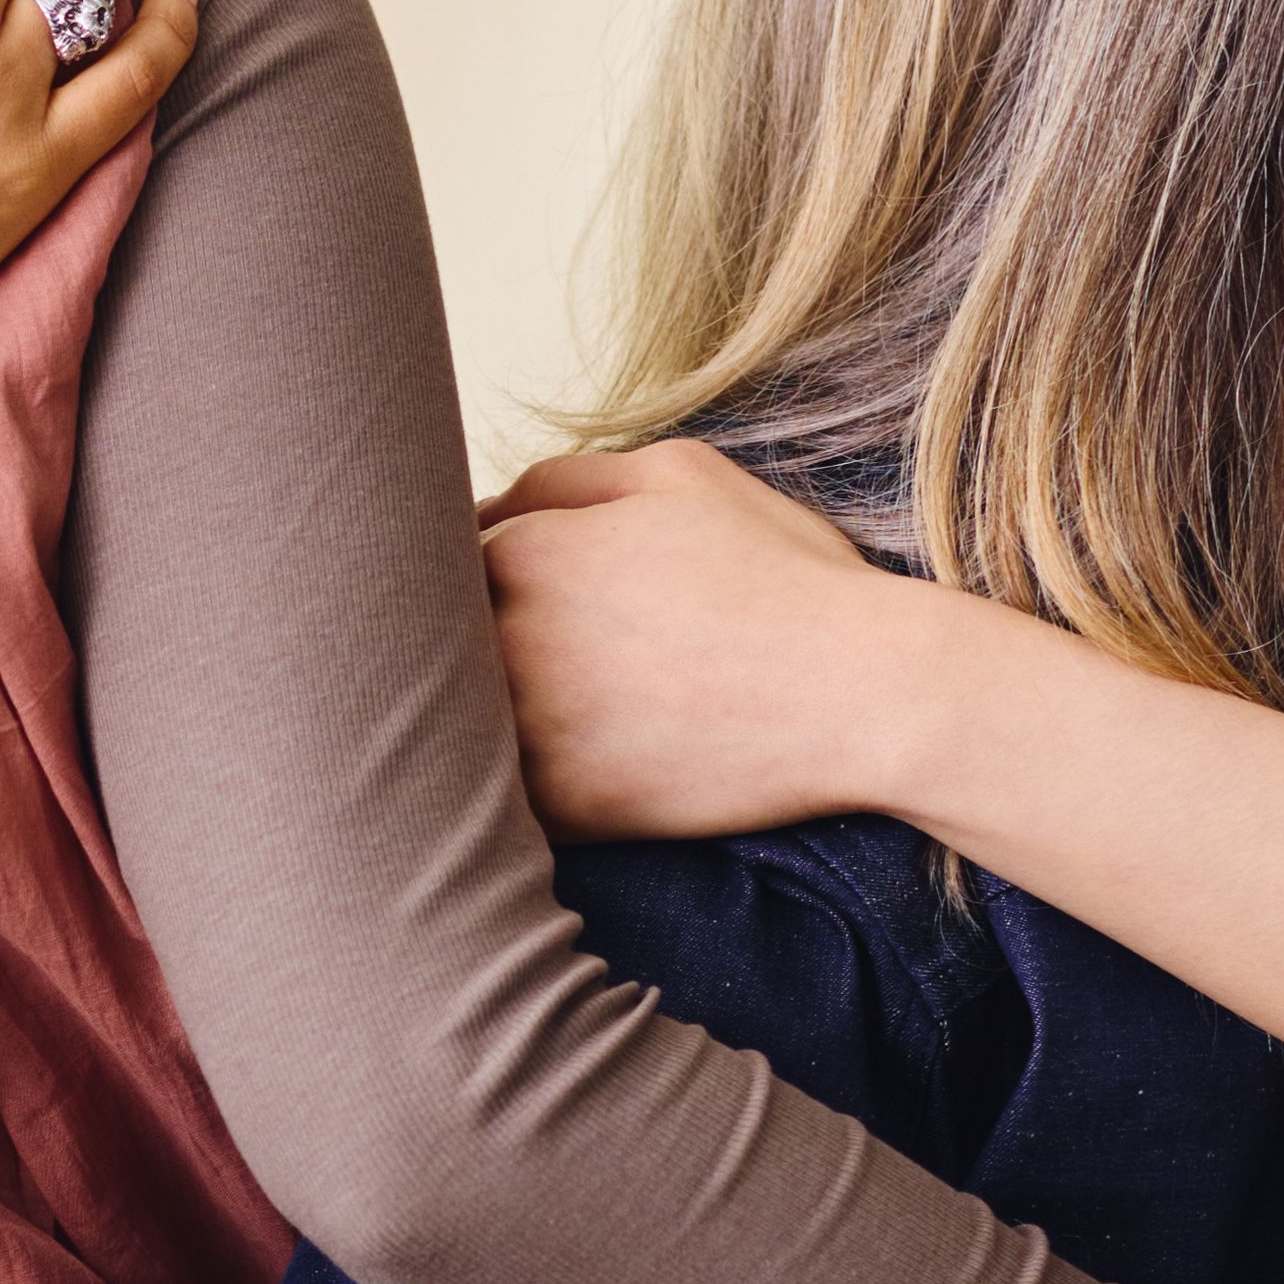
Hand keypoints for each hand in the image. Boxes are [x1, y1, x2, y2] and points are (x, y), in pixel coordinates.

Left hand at [479, 439, 991, 840]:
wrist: (858, 694)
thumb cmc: (782, 575)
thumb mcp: (683, 475)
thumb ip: (568, 478)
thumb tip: (494, 503)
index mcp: (523, 547)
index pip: (432, 560)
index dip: (448, 576)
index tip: (482, 596)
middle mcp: (505, 635)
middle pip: (426, 646)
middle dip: (444, 649)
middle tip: (488, 661)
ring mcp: (525, 729)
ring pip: (446, 726)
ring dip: (459, 723)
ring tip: (512, 722)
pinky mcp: (557, 808)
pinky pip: (491, 800)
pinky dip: (498, 793)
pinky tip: (539, 777)